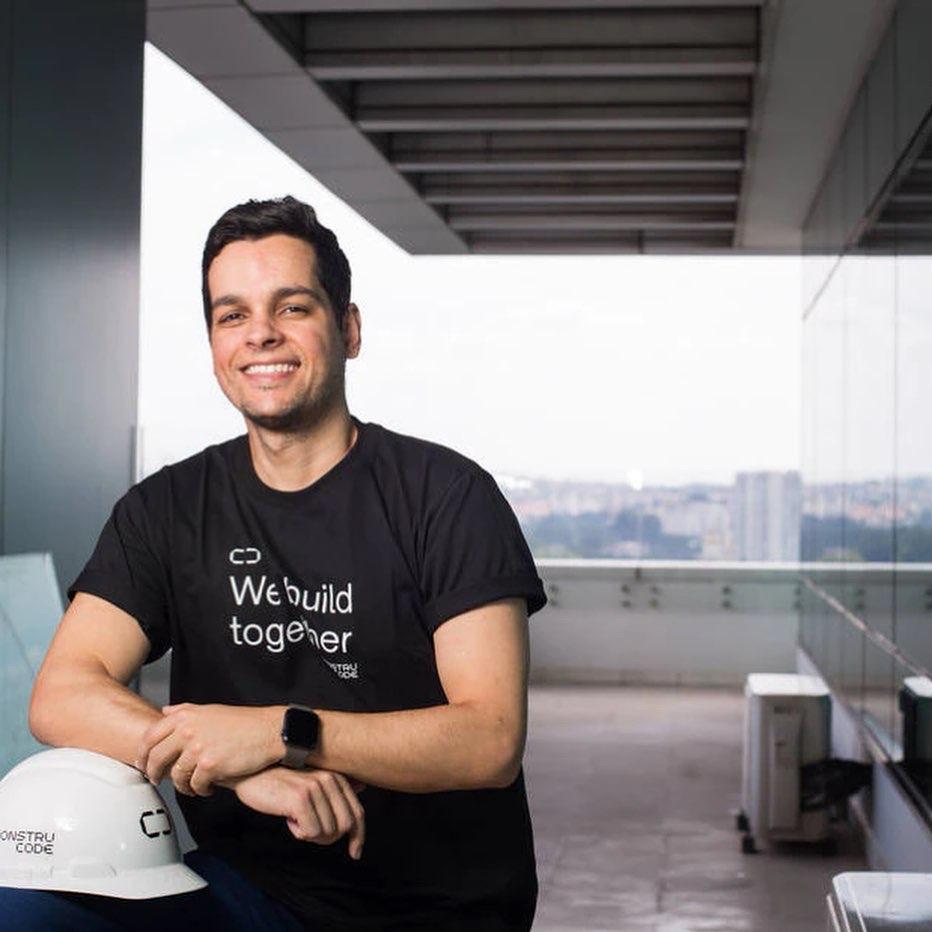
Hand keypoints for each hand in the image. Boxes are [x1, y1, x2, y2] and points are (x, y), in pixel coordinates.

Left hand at [136, 703, 283, 795]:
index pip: (150, 737)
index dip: (142, 753)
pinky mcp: (209, 766)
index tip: (142, 763)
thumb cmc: (243, 722)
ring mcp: (197, 748)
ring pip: (176, 776)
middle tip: (157, 780)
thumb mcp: (210, 709)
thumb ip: (184, 710)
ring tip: (191, 785)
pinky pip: (195, 785)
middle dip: (154, 773)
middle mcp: (187, 731)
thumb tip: (165, 711)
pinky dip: (200, 790)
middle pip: (156, 758)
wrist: (268, 731)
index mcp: (185, 716)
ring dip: (181, 785)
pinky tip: (209, 787)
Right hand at [230, 767, 365, 859]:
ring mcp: (315, 788)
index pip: (357, 813)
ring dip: (310, 835)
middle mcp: (329, 779)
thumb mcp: (311, 781)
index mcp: (336, 777)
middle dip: (328, 838)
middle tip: (308, 831)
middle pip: (345, 826)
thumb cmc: (281, 781)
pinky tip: (288, 819)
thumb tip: (362, 787)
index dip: (358, 836)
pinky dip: (299, 833)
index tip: (355, 853)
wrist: (251, 774)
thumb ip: (336, 785)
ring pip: (327, 832)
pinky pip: (311, 833)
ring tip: (294, 819)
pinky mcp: (300, 799)